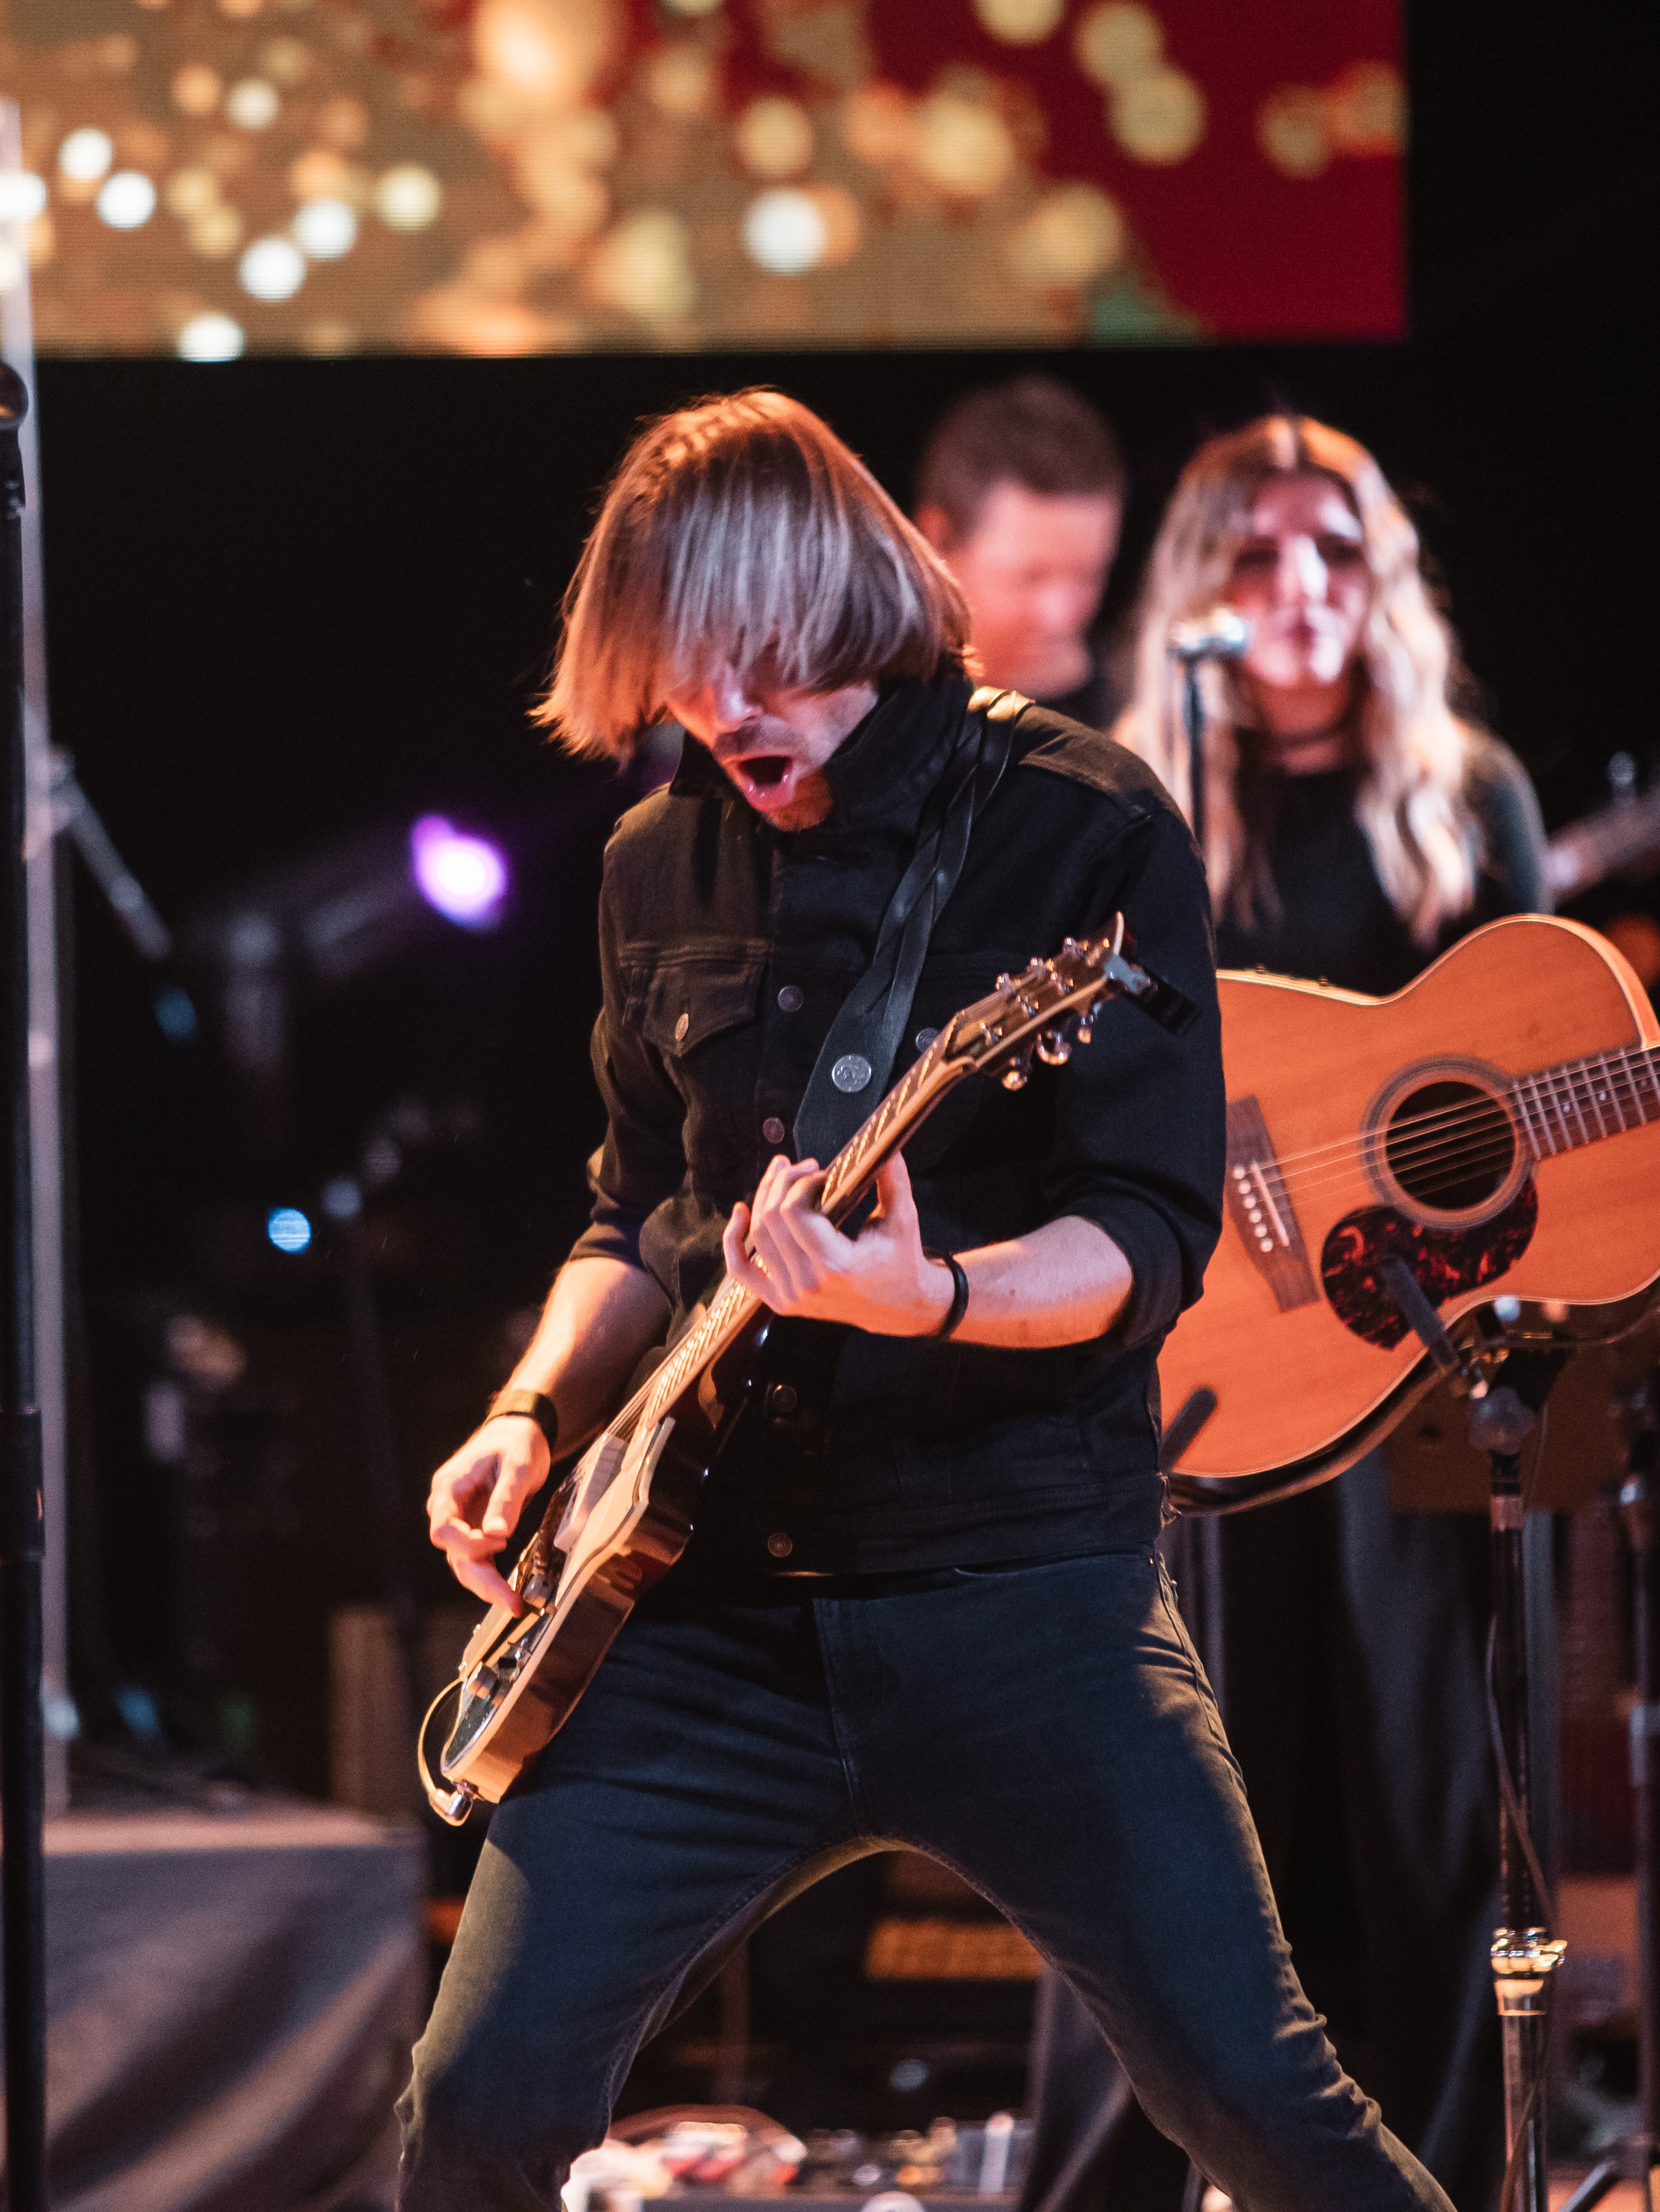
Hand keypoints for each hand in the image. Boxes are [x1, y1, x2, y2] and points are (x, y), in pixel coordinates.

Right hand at [427, 1415, 550, 1610]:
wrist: (517, 1432)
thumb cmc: (515, 1442)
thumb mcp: (517, 1466)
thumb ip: (506, 1499)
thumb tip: (498, 1535)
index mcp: (449, 1489)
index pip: (443, 1530)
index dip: (469, 1543)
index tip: (501, 1541)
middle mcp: (448, 1508)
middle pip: (453, 1553)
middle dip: (481, 1579)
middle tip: (510, 1601)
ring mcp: (460, 1520)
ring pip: (463, 1561)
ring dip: (485, 1583)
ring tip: (512, 1602)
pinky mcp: (475, 1528)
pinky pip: (476, 1557)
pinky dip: (490, 1573)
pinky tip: (508, 1590)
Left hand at [722, 1152, 954, 1335]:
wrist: (898, 1308)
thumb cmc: (901, 1259)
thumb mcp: (903, 1220)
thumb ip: (894, 1181)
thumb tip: (888, 1145)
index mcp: (836, 1265)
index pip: (795, 1212)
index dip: (801, 1182)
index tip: (821, 1172)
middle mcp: (808, 1285)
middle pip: (771, 1220)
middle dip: (782, 1183)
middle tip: (801, 1165)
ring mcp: (791, 1297)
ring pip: (757, 1237)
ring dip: (763, 1199)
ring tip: (780, 1174)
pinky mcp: (781, 1303)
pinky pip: (742, 1270)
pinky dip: (733, 1241)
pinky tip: (740, 1211)